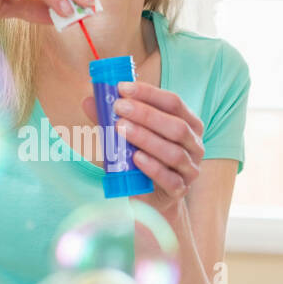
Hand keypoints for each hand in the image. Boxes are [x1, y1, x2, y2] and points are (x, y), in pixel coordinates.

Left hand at [82, 80, 203, 218]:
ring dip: (146, 139)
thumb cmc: (141, 158)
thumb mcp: (128, 135)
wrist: (151, 196)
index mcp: (188, 123)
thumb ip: (112, 119)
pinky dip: (153, 168)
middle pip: (176, 126)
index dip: (148, 93)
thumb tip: (88, 101)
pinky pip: (170, 179)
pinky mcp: (180, 190)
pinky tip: (136, 158)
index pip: (173, 102)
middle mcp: (194, 144)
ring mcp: (190, 168)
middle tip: (119, 107)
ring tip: (121, 129)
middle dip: (146, 115)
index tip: (122, 87)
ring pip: (173, 152)